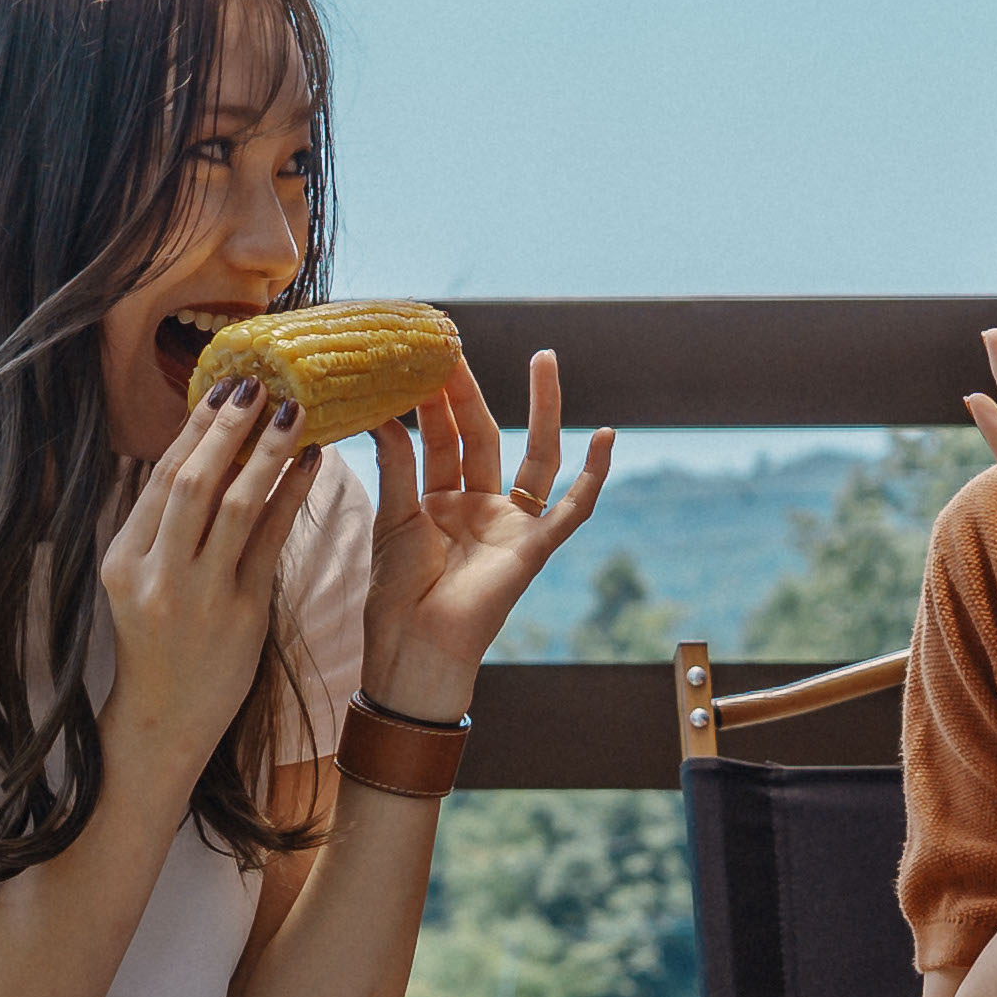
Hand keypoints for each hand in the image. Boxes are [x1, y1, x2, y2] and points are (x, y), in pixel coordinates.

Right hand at [101, 378, 315, 779]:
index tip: (220, 389)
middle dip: (226, 428)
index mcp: (122, 558)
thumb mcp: (138, 581)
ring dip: (267, 452)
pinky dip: (292, 497)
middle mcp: (156, 574)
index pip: (160, 478)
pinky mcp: (242, 614)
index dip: (192, 429)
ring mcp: (199, 595)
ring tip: (294, 412)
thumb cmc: (157, 642)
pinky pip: (270, 541)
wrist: (164, 720)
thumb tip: (196, 450)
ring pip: (236, 505)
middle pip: (193, 482)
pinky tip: (313, 465)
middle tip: (256, 385)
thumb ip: (160, 525)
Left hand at [360, 352, 613, 720]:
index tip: (421, 356)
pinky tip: (608, 436)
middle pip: (480, 435)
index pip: (440, 437)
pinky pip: (573, 508)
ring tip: (544, 359)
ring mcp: (509, 525)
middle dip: (470, 392)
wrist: (414, 651)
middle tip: (456, 345)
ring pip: (532, 454)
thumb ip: (397, 466)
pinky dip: (593, 475)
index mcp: (437, 502)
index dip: (433, 400)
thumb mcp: (392, 520)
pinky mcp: (533, 548)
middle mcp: (477, 507)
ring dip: (541, 409)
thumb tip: (389, 414)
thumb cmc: (396, 598)